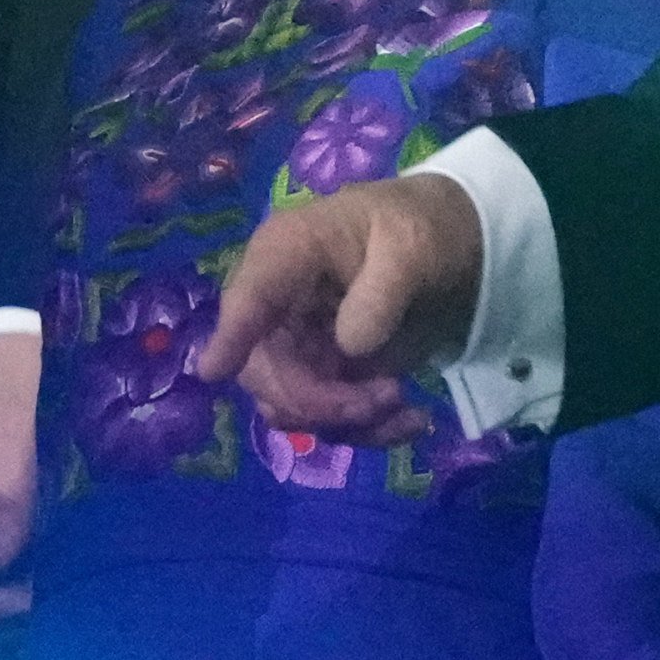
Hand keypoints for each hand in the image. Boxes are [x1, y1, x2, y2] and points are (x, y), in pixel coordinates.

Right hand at [195, 175, 483, 439]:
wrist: (445, 245)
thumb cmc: (417, 229)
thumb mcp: (412, 246)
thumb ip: (383, 291)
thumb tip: (351, 345)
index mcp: (287, 253)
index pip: (247, 296)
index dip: (230, 335)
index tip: (214, 371)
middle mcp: (278, 304)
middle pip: (262, 370)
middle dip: (318, 401)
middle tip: (388, 395)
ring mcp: (297, 346)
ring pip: (289, 406)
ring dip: (346, 422)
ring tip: (405, 405)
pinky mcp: (324, 377)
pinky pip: (325, 420)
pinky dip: (367, 430)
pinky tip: (413, 419)